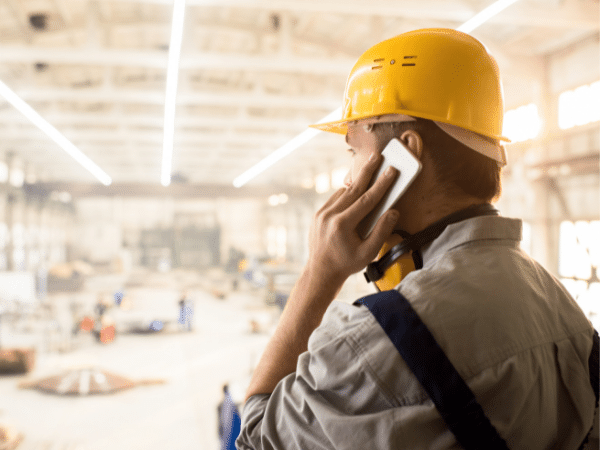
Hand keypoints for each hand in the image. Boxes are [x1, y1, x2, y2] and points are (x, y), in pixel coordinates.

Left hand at [307, 152, 399, 284]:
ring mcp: (321, 213)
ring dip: (358, 180)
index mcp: (342, 225)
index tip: (392, 171)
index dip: (381, 184)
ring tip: (371, 166)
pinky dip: (347, 192)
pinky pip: (336, 198)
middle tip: (378, 155)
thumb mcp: (368, 253)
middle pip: (353, 188)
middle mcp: (329, 215)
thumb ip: (382, 231)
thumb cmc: (347, 264)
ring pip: (344, 192)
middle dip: (368, 171)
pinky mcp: (318, 214)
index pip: (366, 199)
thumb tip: (393, 212)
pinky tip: (358, 186)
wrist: (321, 272)